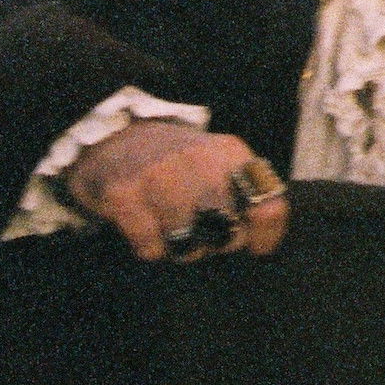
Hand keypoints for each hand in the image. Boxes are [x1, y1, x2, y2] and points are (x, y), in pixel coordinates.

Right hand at [62, 119, 289, 261]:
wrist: (116, 137)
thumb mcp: (219, 162)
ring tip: (175, 229)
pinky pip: (151, 246)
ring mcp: (158, 176)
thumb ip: (246, 190)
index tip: (257, 246)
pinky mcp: (124, 194)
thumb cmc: (178, 163)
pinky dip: (151, 247)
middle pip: (229, 233)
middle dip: (219, 243)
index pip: (268, 204)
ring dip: (183, 248)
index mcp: (230, 153)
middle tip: (204, 232)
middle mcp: (198, 161)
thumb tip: (265, 238)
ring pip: (189, 245)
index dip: (265, 234)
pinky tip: (148, 227)